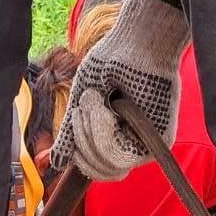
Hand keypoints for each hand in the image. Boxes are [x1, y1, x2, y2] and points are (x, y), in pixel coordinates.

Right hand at [51, 0, 189, 181]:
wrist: (134, 43)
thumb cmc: (110, 64)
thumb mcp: (82, 101)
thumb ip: (71, 132)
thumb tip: (56, 162)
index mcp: (115, 137)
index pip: (97, 168)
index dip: (79, 154)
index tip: (76, 118)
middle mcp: (133, 144)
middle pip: (101, 171)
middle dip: (83, 141)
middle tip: (85, 107)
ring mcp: (147, 143)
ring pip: (110, 165)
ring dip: (92, 133)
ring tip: (97, 101)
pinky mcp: (159, 140)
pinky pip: (123, 156)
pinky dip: (105, 133)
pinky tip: (109, 108)